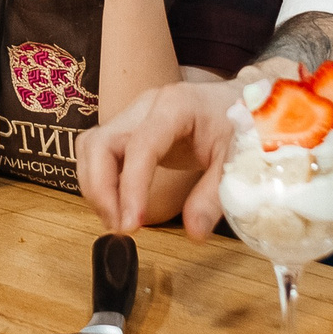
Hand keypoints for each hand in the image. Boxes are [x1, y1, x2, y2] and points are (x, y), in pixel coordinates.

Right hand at [74, 74, 251, 236]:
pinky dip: (101, 182)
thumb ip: (214, 195)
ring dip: (96, 188)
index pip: (141, 145)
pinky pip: (100, 154)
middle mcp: (145, 106)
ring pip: (92, 148)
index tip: (133, 223)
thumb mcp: (236, 159)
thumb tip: (194, 234)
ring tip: (117, 222)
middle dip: (101, 190)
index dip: (132, 186)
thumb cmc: (240, 124)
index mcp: (175, 106)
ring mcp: (132, 116)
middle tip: (121, 228)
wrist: (239, 100)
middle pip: (100, 143)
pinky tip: (118, 207)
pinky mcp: (128, 130)